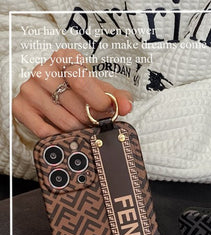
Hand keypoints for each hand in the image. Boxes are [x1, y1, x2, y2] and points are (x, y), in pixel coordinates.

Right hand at [12, 49, 132, 137]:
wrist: (54, 96)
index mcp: (65, 58)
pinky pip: (45, 131)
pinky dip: (61, 136)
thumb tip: (127, 106)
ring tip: (82, 125)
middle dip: (91, 119)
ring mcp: (30, 88)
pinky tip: (66, 131)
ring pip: (64, 120)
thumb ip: (117, 97)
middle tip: (95, 122)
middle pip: (77, 105)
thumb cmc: (80, 91)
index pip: (82, 80)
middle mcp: (44, 70)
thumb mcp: (101, 90)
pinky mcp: (20, 106)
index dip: (99, 101)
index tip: (107, 110)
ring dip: (79, 129)